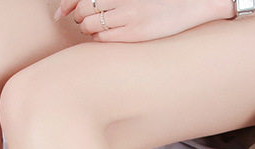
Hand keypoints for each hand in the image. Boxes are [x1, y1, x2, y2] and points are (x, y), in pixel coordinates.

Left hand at [53, 0, 222, 42]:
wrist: (193, 2)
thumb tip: (79, 7)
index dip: (68, 4)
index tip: (61, 12)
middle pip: (84, 10)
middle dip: (79, 17)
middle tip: (85, 19)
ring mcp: (129, 16)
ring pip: (91, 26)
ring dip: (87, 28)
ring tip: (95, 28)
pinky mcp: (134, 33)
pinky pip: (104, 38)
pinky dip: (98, 38)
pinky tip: (104, 35)